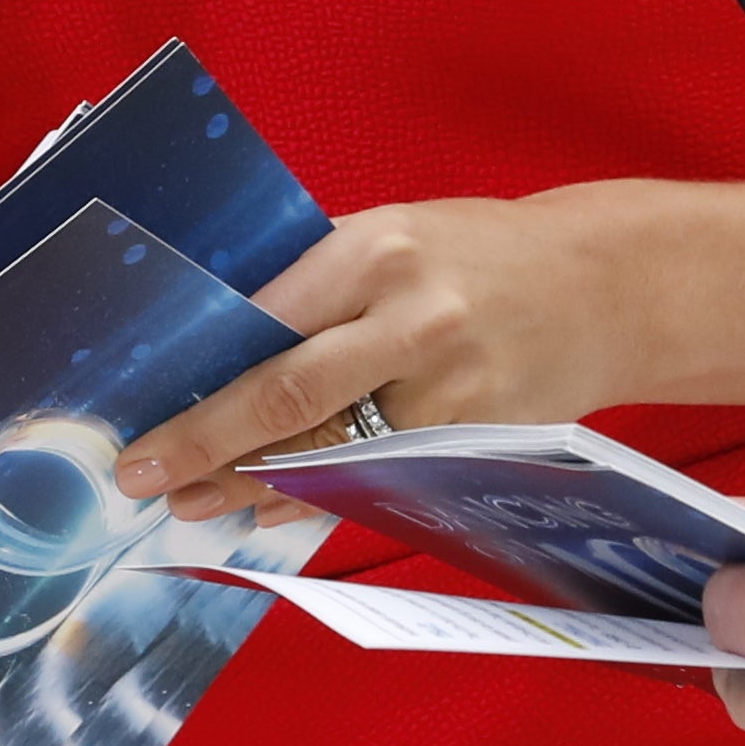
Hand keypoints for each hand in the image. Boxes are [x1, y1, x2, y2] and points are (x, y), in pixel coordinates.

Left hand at [119, 195, 635, 512]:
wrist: (606, 286)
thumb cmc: (479, 254)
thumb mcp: (394, 236)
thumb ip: (315, 284)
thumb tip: (212, 346)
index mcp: (377, 251)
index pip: (265, 324)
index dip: (197, 382)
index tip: (138, 419)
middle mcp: (412, 320)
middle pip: (288, 399)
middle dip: (204, 445)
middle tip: (143, 478)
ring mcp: (450, 391)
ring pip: (331, 453)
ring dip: (252, 485)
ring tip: (194, 502)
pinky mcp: (477, 443)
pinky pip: (378, 480)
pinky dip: (320, 497)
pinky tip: (271, 509)